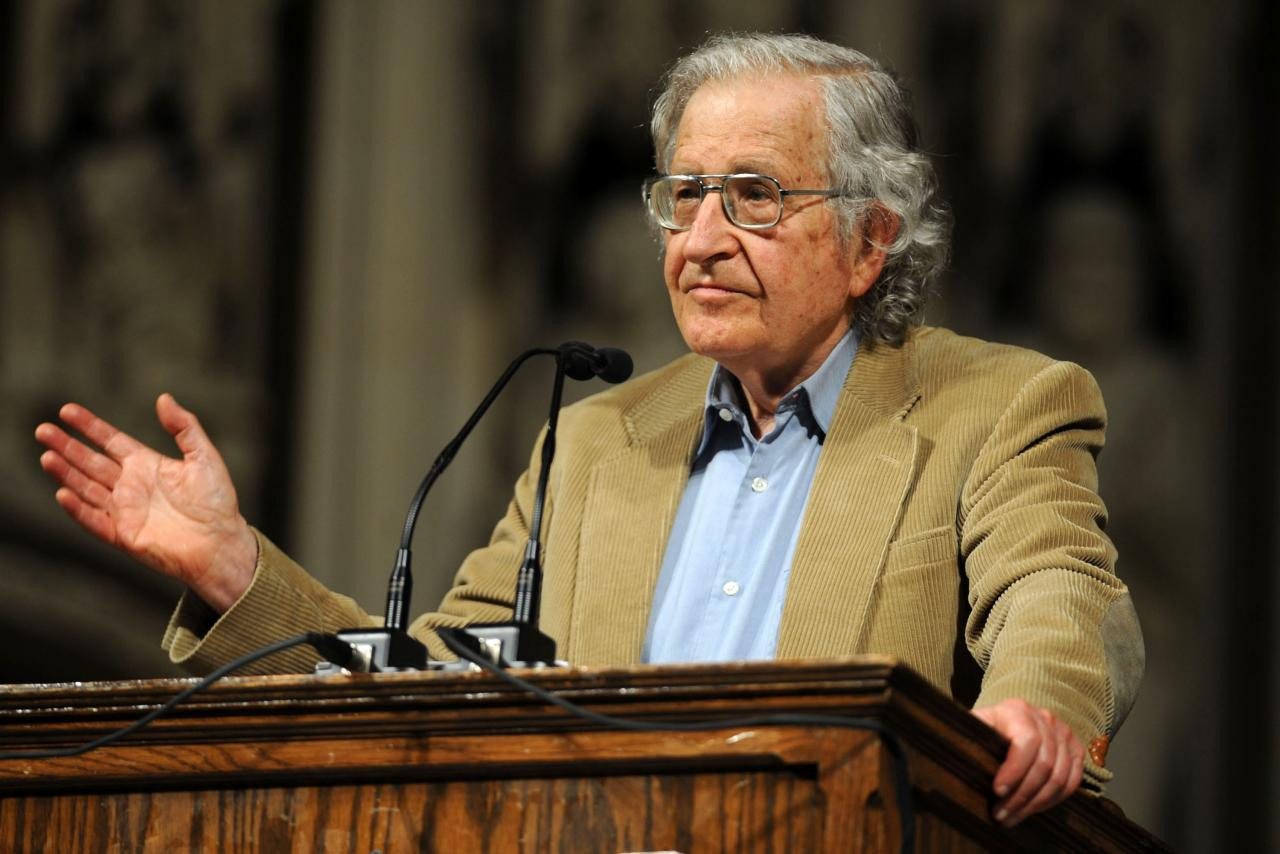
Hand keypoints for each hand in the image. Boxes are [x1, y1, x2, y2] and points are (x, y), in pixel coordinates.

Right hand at [34, 394, 257, 611]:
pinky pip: (94, 521)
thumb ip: (184, 427)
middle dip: (67, 446)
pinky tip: (63, 494)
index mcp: (146, 464)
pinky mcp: (123, 535)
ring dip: (66, 473)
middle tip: (43, 430)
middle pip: (90, 462)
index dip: (89, 426)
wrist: (222, 543)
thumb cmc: (217, 501)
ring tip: (47, 456)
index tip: (67, 410)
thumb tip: (164, 398)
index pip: (110, 441)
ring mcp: (124, 510)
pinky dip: (79, 509)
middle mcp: (130, 485)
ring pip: (86, 488)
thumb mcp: (204, 457)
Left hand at [972, 698, 1084, 826]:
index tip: (997, 792)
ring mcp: (1063, 733)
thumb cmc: (984, 731)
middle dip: (1021, 795)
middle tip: (1001, 815)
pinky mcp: (1075, 749)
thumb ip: (966, 739)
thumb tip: (957, 758)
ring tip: (1013, 817)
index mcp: (1017, 710)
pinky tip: (1033, 809)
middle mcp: (1044, 718)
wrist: (1004, 724)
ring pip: (1059, 777)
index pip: (1026, 741)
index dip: (1014, 770)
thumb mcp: (972, 729)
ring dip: (1035, 804)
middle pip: (1044, 764)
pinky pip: (1071, 782)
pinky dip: (1053, 800)